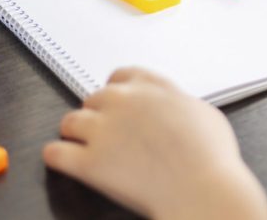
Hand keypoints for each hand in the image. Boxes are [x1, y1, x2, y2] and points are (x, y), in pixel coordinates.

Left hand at [43, 68, 266, 219]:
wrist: (202, 189)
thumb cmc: (212, 157)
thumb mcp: (203, 113)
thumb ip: (178, 102)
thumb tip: (172, 107)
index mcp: (152, 87)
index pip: (121, 75)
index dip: (117, 90)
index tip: (118, 102)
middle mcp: (123, 102)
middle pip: (93, 98)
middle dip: (98, 115)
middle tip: (106, 133)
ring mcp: (103, 131)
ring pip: (69, 122)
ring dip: (75, 134)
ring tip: (82, 147)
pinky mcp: (88, 163)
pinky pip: (55, 153)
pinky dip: (57, 156)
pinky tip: (64, 161)